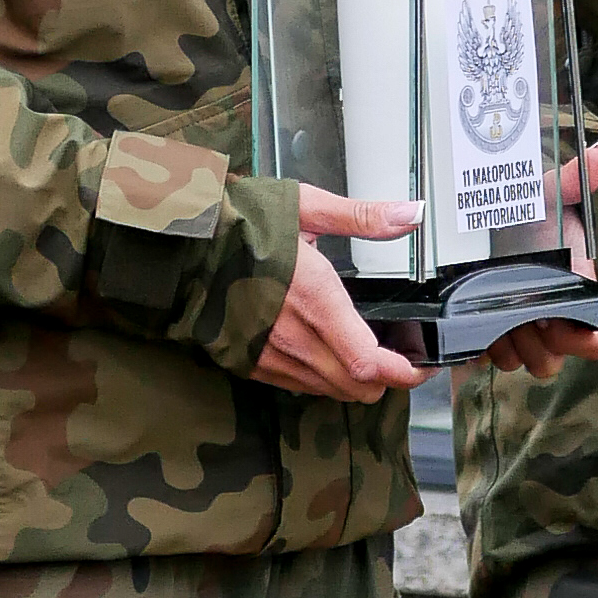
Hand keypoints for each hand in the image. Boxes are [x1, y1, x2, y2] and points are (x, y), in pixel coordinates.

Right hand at [252, 188, 428, 402]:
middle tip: (397, 359)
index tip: (419, 366)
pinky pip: (295, 385)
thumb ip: (363, 217)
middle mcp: (293, 336)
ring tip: (360, 355)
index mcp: (315, 298)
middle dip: (383, 380)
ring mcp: (268, 354)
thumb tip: (411, 213)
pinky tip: (320, 353)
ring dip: (350, 381)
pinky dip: (318, 378)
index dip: (402, 374)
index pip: (369, 363)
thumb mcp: (306, 207)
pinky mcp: (247, 362)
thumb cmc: (241, 221)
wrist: (178, 244)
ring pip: (327, 391)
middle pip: (354, 387)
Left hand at [468, 143, 597, 375]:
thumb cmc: (526, 213)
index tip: (587, 333)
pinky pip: (484, 359)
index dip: (587, 340)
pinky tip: (477, 329)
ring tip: (500, 321)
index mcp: (571, 294)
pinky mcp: (484, 333)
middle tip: (527, 321)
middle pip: (550, 360)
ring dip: (510, 347)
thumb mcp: (549, 194)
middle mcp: (545, 318)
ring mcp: (514, 328)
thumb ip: (576, 179)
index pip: (590, 337)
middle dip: (540, 346)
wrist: (488, 221)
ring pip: (517, 362)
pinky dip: (481, 349)